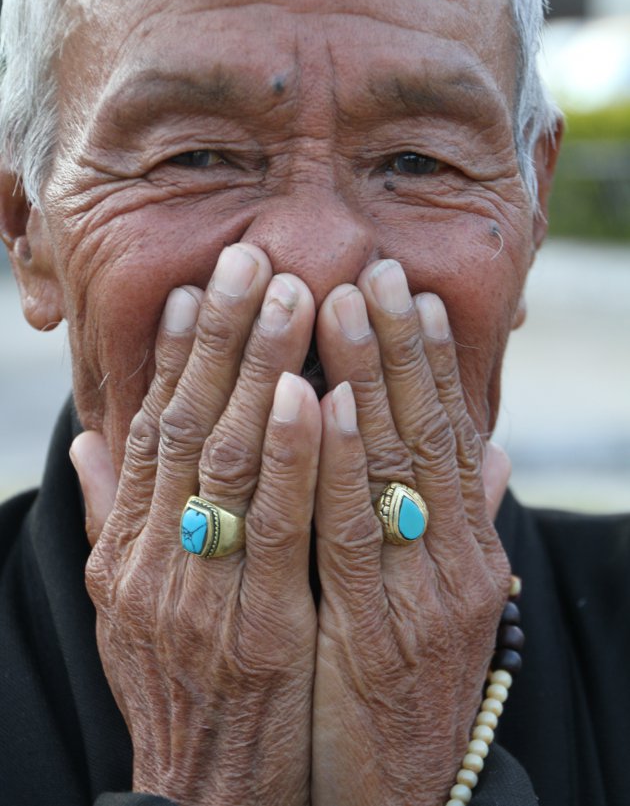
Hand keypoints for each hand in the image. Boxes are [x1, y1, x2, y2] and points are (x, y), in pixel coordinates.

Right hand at [71, 244, 319, 805]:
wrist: (204, 787)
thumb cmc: (174, 682)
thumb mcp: (121, 601)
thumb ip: (111, 515)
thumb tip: (95, 439)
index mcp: (127, 544)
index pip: (152, 426)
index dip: (176, 352)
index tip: (202, 285)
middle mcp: (153, 557)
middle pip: (188, 423)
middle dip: (224, 336)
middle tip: (253, 257)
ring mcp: (199, 591)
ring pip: (228, 460)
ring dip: (260, 370)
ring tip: (291, 296)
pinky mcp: (255, 627)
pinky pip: (274, 528)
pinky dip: (290, 456)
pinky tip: (310, 393)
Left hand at [311, 260, 511, 805]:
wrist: (398, 792)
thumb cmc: (408, 685)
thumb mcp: (449, 598)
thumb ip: (467, 519)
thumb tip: (494, 446)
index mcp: (465, 546)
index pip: (447, 433)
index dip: (430, 360)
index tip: (411, 293)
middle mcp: (454, 561)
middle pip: (421, 432)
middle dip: (395, 345)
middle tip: (372, 268)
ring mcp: (420, 595)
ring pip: (388, 466)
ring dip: (365, 377)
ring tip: (340, 299)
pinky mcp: (379, 634)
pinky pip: (349, 533)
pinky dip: (335, 461)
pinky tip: (317, 399)